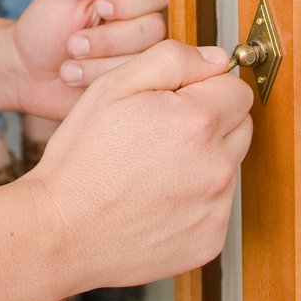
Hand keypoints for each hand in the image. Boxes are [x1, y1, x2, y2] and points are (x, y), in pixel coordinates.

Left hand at [10, 0, 168, 120]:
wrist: (25, 72)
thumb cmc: (44, 25)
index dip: (132, 1)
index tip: (100, 6)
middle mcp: (142, 23)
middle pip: (155, 26)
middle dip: (108, 37)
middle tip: (74, 40)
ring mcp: (140, 57)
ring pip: (144, 58)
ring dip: (97, 59)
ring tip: (70, 58)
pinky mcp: (131, 84)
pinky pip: (131, 82)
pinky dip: (95, 78)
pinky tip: (75, 75)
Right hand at [21, 40, 253, 290]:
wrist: (61, 232)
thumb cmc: (82, 159)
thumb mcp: (114, 87)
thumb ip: (172, 60)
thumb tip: (215, 58)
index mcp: (198, 122)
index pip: (237, 91)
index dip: (206, 89)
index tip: (178, 101)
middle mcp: (217, 167)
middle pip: (239, 128)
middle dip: (210, 123)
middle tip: (162, 134)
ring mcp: (215, 209)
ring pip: (228, 168)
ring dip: (204, 163)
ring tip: (154, 170)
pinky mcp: (209, 241)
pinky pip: (216, 209)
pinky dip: (195, 202)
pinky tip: (157, 201)